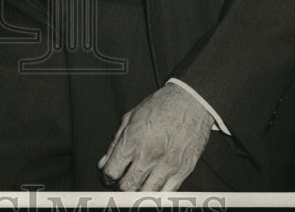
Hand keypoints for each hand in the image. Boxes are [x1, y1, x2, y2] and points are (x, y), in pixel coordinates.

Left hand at [98, 83, 213, 191]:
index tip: (109, 177)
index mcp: (132, 141)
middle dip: (122, 185)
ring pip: (146, 193)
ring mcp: (167, 165)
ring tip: (138, 183)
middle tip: (123, 179)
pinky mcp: (183, 170)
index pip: (112, 172)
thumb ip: (115, 143)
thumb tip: (104, 163)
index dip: (107, 177)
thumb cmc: (160, 106)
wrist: (190, 102)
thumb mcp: (130, 118)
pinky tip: (154, 185)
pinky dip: (158, 193)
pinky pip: (167, 193)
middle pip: (127, 186)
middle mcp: (148, 156)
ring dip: (139, 191)